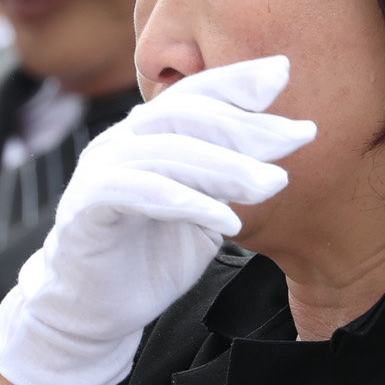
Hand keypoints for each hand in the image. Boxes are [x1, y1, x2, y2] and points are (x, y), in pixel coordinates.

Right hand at [0, 56, 315, 384]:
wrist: (96, 311)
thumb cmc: (150, 257)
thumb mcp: (202, 210)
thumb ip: (227, 175)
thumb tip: (279, 137)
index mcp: (146, 134)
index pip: (192, 93)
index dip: (236, 80)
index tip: (285, 73)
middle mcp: (120, 141)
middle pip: (185, 113)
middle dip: (245, 123)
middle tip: (297, 137)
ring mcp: (100, 169)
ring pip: (169, 152)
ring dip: (228, 167)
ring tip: (273, 185)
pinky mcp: (87, 205)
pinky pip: (141, 192)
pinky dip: (189, 202)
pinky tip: (229, 221)